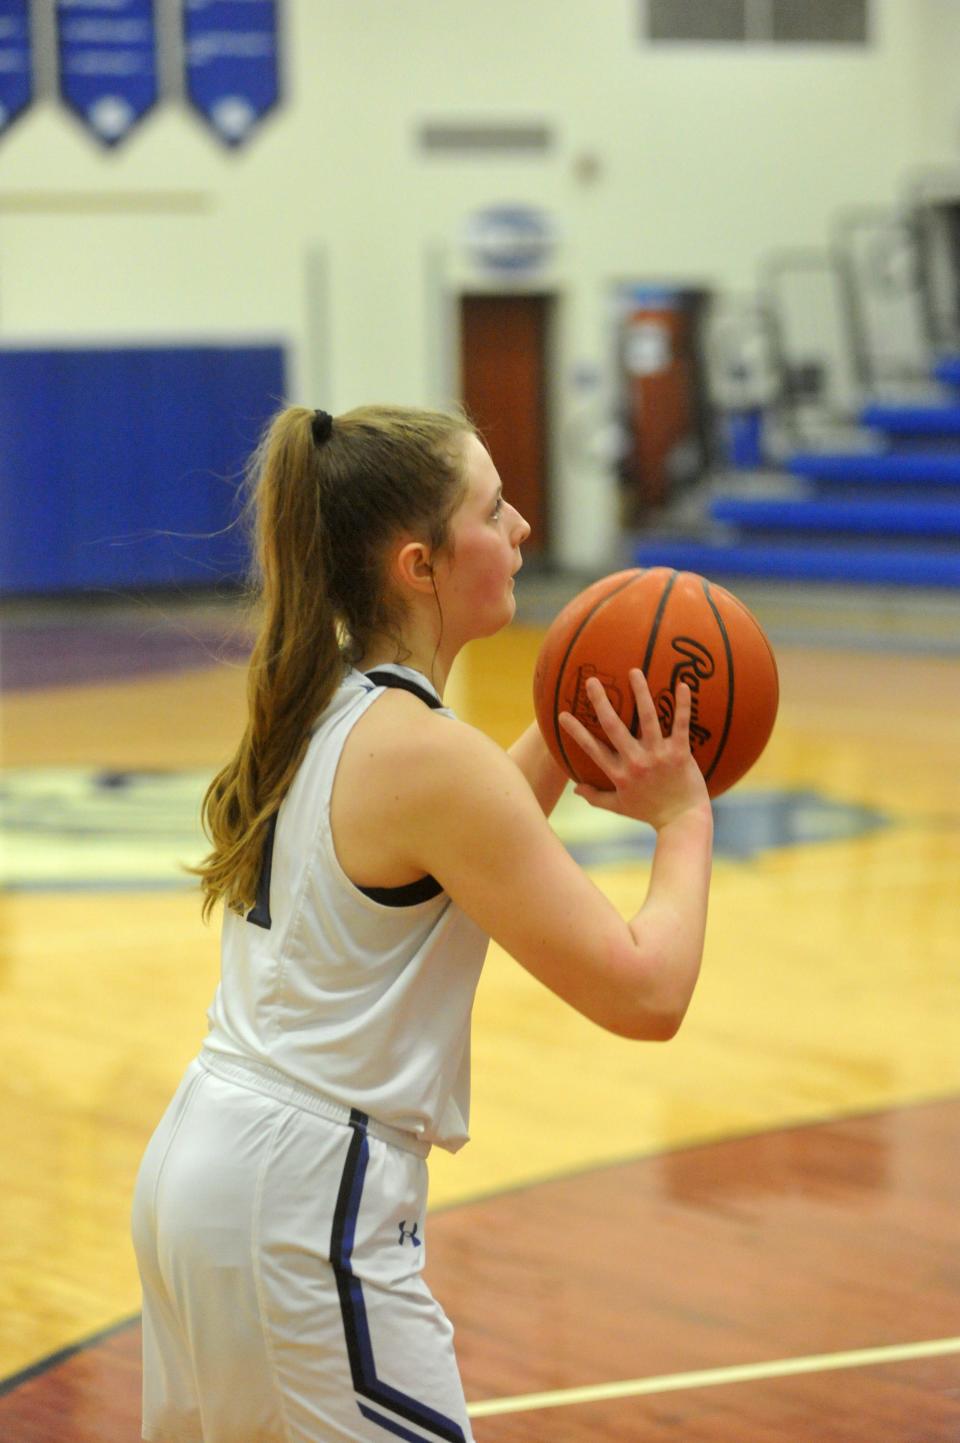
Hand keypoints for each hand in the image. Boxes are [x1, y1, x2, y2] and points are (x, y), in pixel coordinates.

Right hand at [558, 670, 708, 829]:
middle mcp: (636, 762)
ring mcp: (658, 755)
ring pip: (647, 719)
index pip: (593, 749)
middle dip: (601, 703)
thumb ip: (595, 797)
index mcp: (620, 774)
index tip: (562, 715)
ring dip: (641, 693)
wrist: (683, 820)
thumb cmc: (650, 813)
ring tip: (634, 672)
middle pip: (614, 727)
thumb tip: (575, 789)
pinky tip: (683, 685)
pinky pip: (681, 724)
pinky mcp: (680, 753)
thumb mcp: (619, 806)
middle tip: (591, 681)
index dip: (576, 732)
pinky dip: (683, 705)